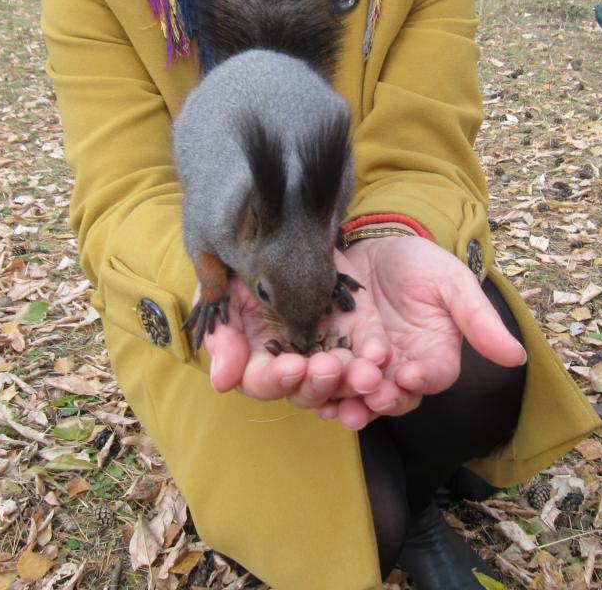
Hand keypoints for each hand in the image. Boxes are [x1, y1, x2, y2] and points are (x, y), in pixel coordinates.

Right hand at [200, 270, 390, 405]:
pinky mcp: (361, 326)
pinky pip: (369, 350)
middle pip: (304, 388)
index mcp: (257, 352)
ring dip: (350, 382)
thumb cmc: (245, 253)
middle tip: (327, 366)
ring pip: (341, 380)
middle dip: (316, 383)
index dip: (274, 379)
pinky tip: (379, 356)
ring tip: (362, 375)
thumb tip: (222, 382)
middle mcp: (294, 354)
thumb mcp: (224, 285)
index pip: (262, 380)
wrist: (284, 213)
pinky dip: (374, 356)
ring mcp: (329, 343)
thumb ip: (222, 331)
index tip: (291, 367)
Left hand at [312, 236, 527, 428]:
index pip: (432, 377)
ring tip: (331, 391)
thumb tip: (517, 356)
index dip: (421, 379)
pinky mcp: (326, 353)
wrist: (376, 246)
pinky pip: (316, 378)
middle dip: (376, 395)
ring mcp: (359, 364)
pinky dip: (308, 382)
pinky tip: (298, 379)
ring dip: (339, 394)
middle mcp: (396, 371)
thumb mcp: (453, 283)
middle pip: (388, 395)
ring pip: (350, 393)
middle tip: (365, 388)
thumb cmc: (423, 265)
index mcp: (432, 357)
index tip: (409, 374)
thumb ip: (479, 320)